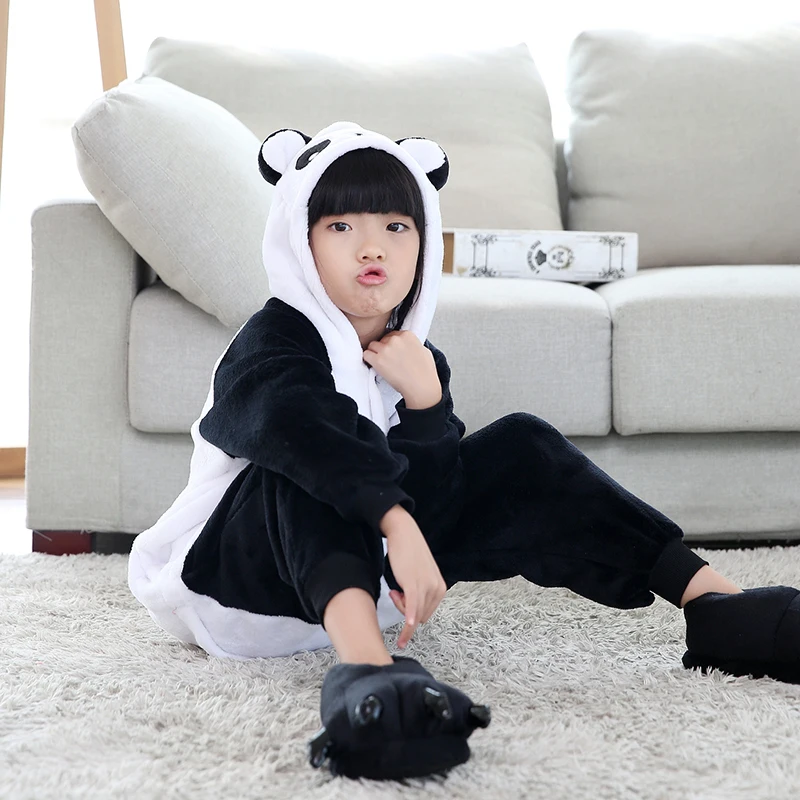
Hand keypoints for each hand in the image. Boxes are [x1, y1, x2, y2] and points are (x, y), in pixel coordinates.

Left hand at [362, 331, 440, 406]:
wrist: (421, 387)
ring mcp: (386, 349)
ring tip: (382, 364)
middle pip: (382, 339)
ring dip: (375, 353)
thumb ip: (412, 344)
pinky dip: (369, 360)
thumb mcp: (423, 350)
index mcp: (407, 335)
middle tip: (388, 360)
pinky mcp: (378, 359)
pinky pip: (366, 354)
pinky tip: (376, 366)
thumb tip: (406, 345)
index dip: (391, 344)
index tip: (393, 352)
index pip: (392, 334)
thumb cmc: (425, 373)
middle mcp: (396, 339)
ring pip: (372, 346)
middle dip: (384, 348)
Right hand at [383, 511, 446, 648]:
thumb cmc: (409, 551)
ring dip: (400, 608)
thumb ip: (419, 591)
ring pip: (413, 614)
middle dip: (405, 610)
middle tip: (394, 593)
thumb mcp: (419, 575)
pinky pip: (412, 607)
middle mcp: (436, 588)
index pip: (426, 614)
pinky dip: (409, 619)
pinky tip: (407, 626)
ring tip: (392, 590)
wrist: (403, 531)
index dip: (411, 611)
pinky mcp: (414, 583)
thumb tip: (411, 607)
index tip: (400, 599)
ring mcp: (427, 586)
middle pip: (419, 616)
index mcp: (440, 587)